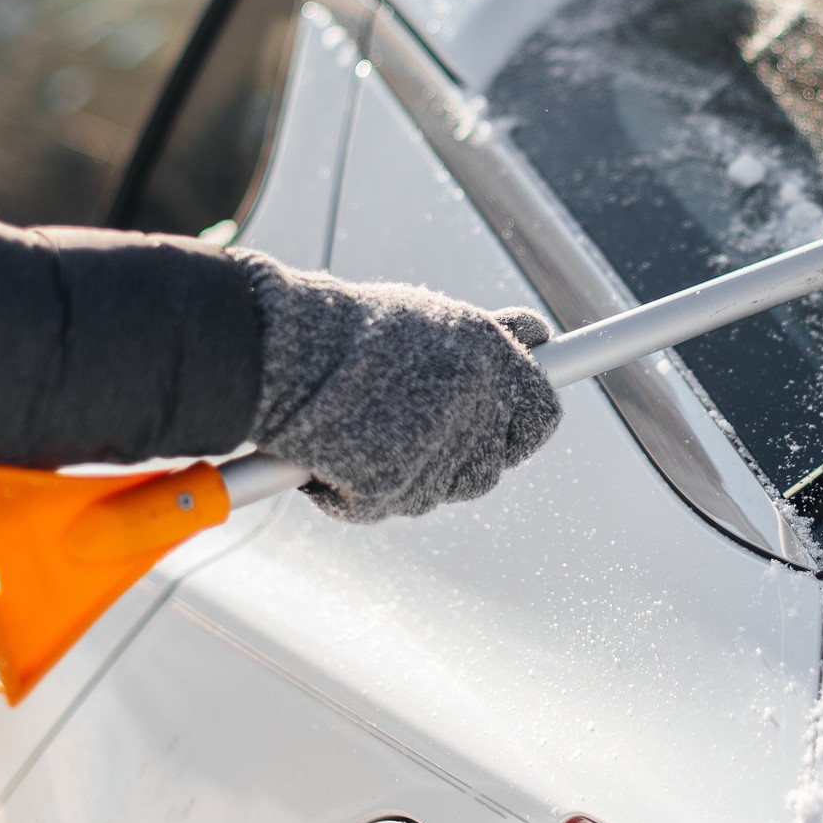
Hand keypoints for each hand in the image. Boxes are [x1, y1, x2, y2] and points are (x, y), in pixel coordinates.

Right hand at [241, 255, 561, 522]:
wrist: (279, 351)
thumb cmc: (348, 330)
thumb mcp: (431, 317)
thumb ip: (486, 340)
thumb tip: (535, 336)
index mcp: (492, 357)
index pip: (542, 414)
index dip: (522, 427)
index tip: (504, 429)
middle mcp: (476, 406)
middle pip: (491, 466)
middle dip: (461, 459)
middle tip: (418, 434)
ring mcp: (437, 451)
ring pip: (441, 490)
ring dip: (413, 475)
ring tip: (366, 433)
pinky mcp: (394, 486)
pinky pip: (386, 505)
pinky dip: (358, 491)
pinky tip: (333, 454)